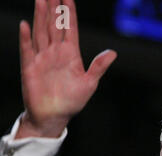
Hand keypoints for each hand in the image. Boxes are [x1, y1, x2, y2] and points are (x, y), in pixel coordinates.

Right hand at [16, 0, 116, 138]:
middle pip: (54, 26)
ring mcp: (42, 58)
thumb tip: (113, 53)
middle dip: (53, 9)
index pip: (70, 29)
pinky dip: (26, 38)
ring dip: (41, 17)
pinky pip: (27, 50)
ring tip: (41, 0)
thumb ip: (98, 67)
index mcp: (71, 55)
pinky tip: (25, 25)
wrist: (54, 116)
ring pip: (41, 33)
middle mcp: (55, 53)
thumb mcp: (89, 83)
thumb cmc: (72, 101)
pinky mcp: (30, 67)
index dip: (69, 14)